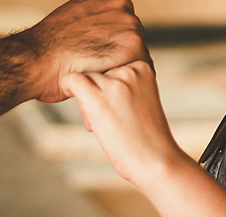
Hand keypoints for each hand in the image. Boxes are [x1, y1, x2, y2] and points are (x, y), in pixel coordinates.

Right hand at [20, 0, 148, 102]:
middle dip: (119, 53)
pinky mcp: (133, 43)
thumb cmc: (46, 49)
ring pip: (138, 51)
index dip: (110, 42)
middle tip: (101, 72)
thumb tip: (98, 34)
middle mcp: (119, 3)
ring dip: (125, 66)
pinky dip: (129, 79)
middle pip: (132, 34)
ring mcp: (128, 21)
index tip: (97, 56)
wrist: (36, 60)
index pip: (120, 20)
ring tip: (105, 81)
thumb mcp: (69, 19)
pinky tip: (111, 86)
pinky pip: (142, 66)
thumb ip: (90, 21)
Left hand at [65, 60, 191, 189]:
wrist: (156, 160)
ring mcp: (114, 84)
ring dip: (88, 99)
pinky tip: (80, 105)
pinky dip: (68, 88)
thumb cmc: (148, 136)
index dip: (111, 87)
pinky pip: (72, 81)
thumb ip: (125, 84)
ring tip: (105, 123)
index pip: (112, 66)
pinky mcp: (97, 99)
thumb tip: (94, 77)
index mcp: (143, 66)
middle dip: (99, 93)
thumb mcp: (142, 99)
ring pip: (86, 79)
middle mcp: (129, 70)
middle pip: (98, 72)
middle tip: (114, 119)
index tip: (124, 108)